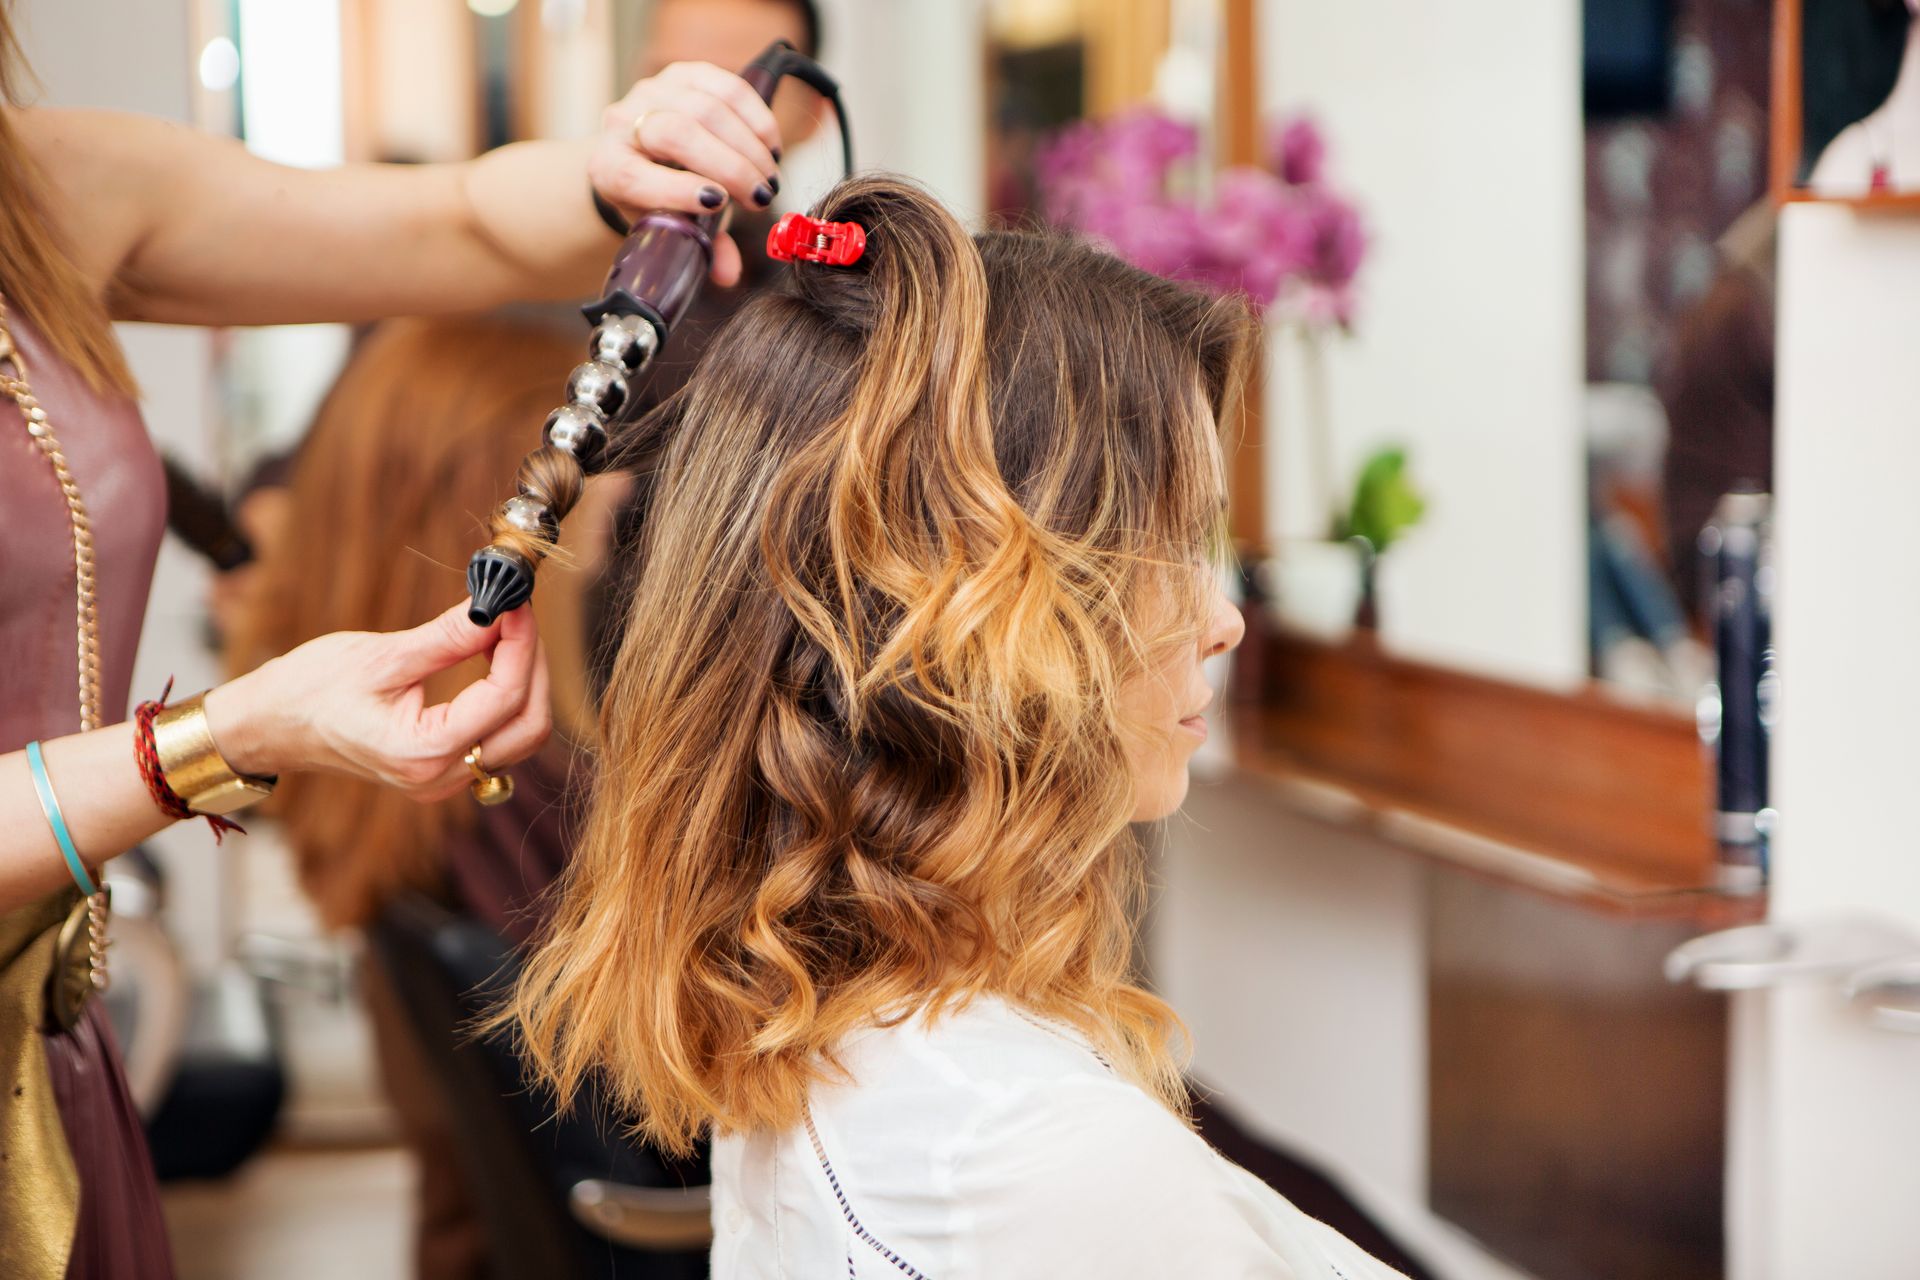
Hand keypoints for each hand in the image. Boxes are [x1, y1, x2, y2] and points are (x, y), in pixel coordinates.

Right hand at [206, 601, 551, 801]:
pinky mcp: (444, 770)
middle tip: (518, 614)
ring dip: (524, 681)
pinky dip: (506, 698)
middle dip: (533, 665)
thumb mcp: (382, 655)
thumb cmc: (309, 690)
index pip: (505, 697)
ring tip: (506, 631)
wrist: (270, 725)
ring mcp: (445, 781)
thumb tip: (499, 607)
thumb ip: (448, 637)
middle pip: (529, 725)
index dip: (521, 644)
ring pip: (520, 736)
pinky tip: (493, 659)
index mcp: (423, 753)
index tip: (518, 602)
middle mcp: (441, 778)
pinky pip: (499, 739)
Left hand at [589, 61, 784, 287]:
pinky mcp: (683, 74)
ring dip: (748, 146)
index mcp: (608, 169)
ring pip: (707, 108)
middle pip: (679, 133)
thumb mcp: (671, 227)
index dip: (678, 190)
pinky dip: (756, 117)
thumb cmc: (657, 198)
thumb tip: (728, 275)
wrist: (640, 153)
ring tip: (769, 176)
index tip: (719, 204)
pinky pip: (726, 86)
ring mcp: (652, 92)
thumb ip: (701, 251)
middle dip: (729, 167)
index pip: (636, 177)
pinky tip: (770, 145)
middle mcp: (622, 124)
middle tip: (761, 196)